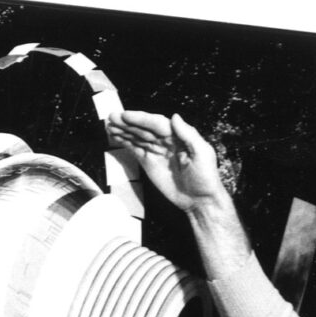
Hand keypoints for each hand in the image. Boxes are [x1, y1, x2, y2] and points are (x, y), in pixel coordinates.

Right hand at [106, 111, 226, 212]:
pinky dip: (125, 142)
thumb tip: (175, 117)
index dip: (142, 119)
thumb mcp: (203, 154)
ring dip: (123, 130)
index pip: (157, 124)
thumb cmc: (206, 178)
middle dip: (128, 123)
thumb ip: (189, 134)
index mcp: (179, 136)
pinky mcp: (149, 163)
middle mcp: (166, 141)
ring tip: (109, 125)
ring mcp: (157, 152)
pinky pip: (135, 149)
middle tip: (112, 117)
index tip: (127, 116)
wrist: (200, 200)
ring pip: (137, 137)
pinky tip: (115, 136)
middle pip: (144, 128)